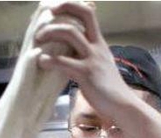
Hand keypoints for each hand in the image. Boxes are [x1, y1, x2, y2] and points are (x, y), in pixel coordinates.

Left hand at [35, 1, 133, 118]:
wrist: (122, 106)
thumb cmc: (109, 90)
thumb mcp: (102, 65)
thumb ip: (90, 54)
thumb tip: (74, 51)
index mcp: (99, 43)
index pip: (88, 11)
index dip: (70, 5)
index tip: (53, 9)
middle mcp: (97, 46)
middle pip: (84, 13)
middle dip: (61, 8)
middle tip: (43, 17)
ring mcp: (92, 59)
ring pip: (70, 33)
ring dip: (50, 32)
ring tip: (38, 40)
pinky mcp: (86, 74)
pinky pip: (64, 62)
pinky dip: (48, 60)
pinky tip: (41, 62)